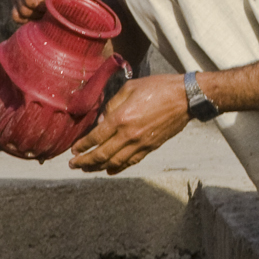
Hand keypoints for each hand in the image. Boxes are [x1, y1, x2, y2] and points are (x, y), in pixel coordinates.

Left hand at [67, 75, 188, 174]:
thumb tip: (101, 121)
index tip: (73, 150)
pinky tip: (109, 171)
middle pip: (101, 155)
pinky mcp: (150, 147)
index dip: (82, 146)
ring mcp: (141, 143)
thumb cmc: (158, 88)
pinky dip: (118, 168)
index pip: (95, 138)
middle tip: (73, 165)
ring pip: (115, 162)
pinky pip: (131, 162)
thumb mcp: (130, 88)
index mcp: (121, 118)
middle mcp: (129, 135)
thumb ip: (112, 105)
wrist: (185, 98)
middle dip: (85, 162)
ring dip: (98, 168)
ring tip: (87, 169)